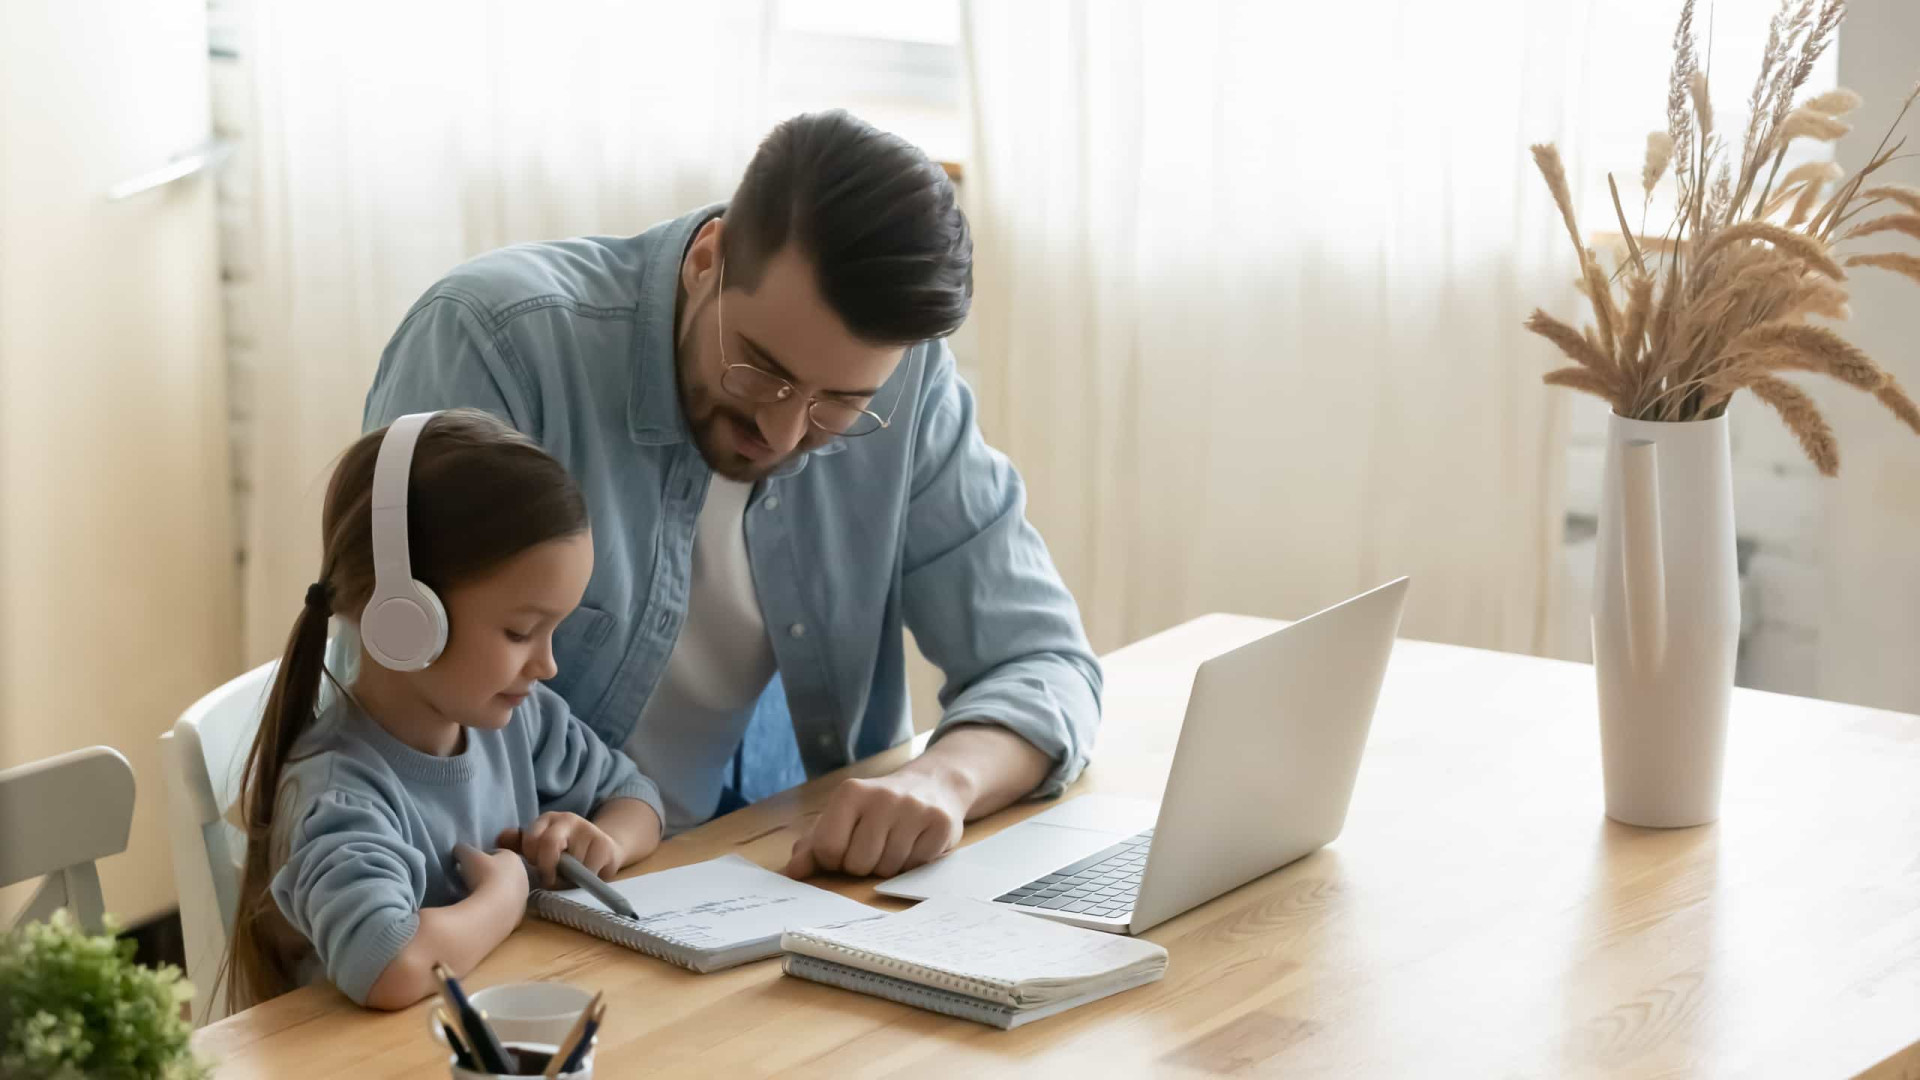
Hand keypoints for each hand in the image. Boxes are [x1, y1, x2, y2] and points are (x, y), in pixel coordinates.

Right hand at [453, 843, 529, 904]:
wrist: (494, 911)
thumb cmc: (482, 876)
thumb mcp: (467, 856)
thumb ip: (462, 849)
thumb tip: (459, 850)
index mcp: (513, 858)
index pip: (497, 853)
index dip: (482, 857)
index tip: (470, 865)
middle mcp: (523, 875)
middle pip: (502, 872)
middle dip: (488, 875)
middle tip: (472, 880)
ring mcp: (523, 895)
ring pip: (505, 890)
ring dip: (493, 892)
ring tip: (476, 897)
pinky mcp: (519, 914)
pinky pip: (504, 907)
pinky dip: (495, 907)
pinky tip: (484, 910)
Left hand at [497, 812, 622, 887]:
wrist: (604, 852)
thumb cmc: (567, 854)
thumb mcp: (541, 849)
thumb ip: (520, 845)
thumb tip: (501, 838)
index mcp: (546, 820)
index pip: (531, 839)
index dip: (531, 859)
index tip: (537, 868)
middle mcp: (567, 819)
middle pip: (549, 844)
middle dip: (547, 867)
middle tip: (550, 879)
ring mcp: (587, 829)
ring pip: (569, 861)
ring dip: (569, 875)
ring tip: (571, 876)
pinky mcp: (603, 844)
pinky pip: (588, 868)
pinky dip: (585, 877)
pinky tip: (587, 874)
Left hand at [785, 773, 966, 879]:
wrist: (933, 785)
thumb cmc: (878, 809)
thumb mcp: (843, 817)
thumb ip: (814, 845)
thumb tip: (793, 871)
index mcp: (851, 792)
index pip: (828, 849)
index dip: (835, 859)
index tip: (846, 848)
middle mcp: (883, 796)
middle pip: (858, 864)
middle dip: (863, 865)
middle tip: (874, 846)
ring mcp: (915, 809)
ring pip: (888, 869)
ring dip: (888, 866)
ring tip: (896, 843)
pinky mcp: (941, 824)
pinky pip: (916, 866)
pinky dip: (913, 863)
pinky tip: (915, 843)